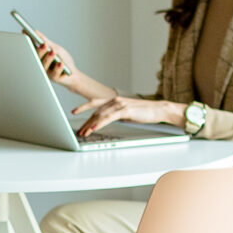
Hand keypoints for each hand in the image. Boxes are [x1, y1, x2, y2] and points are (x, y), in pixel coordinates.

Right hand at [35, 37, 112, 100]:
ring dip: (49, 58)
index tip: (26, 32)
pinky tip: (61, 63)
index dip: (28, 40)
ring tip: (53, 52)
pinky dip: (58, 68)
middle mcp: (41, 63)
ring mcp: (46, 71)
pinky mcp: (53, 78)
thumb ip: (46, 41)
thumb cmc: (63, 60)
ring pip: (44, 65)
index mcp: (40, 55)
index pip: (32, 47)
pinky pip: (54, 73)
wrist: (73, 74)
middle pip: (37, 57)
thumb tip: (35, 32)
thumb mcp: (56, 48)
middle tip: (44, 44)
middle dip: (40, 50)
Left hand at [71, 95, 185, 137]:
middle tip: (79, 131)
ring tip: (84, 132)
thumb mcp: (126, 112)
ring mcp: (119, 104)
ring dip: (91, 125)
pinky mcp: (125, 110)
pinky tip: (94, 128)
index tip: (74, 111)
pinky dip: (100, 123)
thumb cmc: (144, 111)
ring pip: (100, 115)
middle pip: (96, 111)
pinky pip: (109, 118)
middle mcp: (115, 100)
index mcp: (114, 100)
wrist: (158, 109)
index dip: (83, 106)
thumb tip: (107, 120)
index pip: (95, 103)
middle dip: (86, 122)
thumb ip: (116, 114)